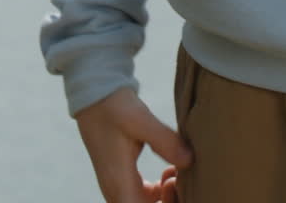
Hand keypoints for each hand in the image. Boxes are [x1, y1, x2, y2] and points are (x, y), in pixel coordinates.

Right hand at [75, 87, 192, 202]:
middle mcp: (116, 190)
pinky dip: (159, 191)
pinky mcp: (122, 175)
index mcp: (118, 184)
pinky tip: (169, 171)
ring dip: (164, 198)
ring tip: (177, 173)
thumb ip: (165, 141)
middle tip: (182, 178)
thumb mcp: (141, 121)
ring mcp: (118, 184)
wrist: (95, 93)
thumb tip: (190, 161)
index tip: (176, 184)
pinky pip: (142, 197)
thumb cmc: (114, 106)